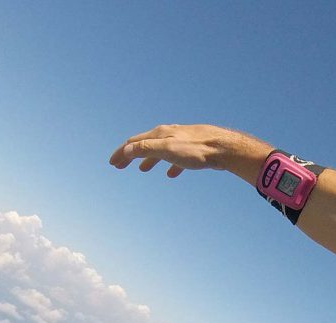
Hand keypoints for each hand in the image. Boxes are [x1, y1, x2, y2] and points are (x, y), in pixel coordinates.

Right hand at [109, 124, 265, 178]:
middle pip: (145, 145)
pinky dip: (169, 165)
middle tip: (120, 166)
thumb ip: (147, 149)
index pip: (134, 142)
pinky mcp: (193, 151)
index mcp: (160, 134)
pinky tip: (171, 174)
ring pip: (160, 151)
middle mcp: (169, 135)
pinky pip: (176, 158)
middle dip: (131, 155)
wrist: (224, 148)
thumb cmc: (197, 150)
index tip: (112, 163)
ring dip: (149, 160)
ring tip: (143, 170)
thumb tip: (126, 150)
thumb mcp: (168, 149)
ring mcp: (181, 141)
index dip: (122, 153)